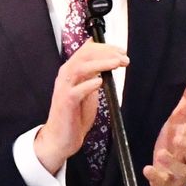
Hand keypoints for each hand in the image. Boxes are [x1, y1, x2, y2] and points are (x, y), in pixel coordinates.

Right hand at [35, 41, 127, 173]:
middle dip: (106, 52)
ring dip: (100, 64)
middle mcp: (66, 76)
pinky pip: (76, 91)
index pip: (87, 50)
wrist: (61, 137)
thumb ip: (94, 75)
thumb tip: (108, 61)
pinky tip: (100, 82)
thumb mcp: (88, 89)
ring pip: (80, 68)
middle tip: (123, 57)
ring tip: (116, 63)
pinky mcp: (66, 103)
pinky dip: (89, 84)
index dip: (105, 47)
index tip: (121, 51)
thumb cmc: (75, 114)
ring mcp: (64, 89)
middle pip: (84, 55)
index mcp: (71, 71)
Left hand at [144, 76, 185, 185]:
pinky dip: (156, 176)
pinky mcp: (166, 182)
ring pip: (180, 169)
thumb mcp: (179, 121)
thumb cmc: (177, 144)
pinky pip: (163, 182)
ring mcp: (178, 171)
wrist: (172, 173)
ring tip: (162, 154)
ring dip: (171, 162)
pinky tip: (147, 169)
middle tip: (178, 138)